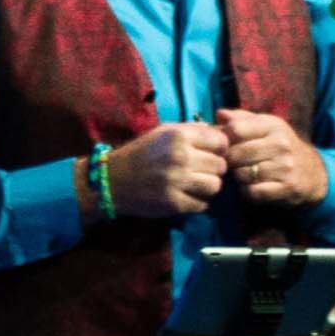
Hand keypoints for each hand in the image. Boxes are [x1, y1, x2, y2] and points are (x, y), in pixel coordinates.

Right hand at [107, 120, 231, 217]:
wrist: (112, 180)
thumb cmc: (140, 153)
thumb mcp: (163, 132)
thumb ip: (192, 130)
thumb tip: (222, 133)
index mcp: (178, 135)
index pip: (220, 141)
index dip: (218, 148)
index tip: (210, 153)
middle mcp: (180, 156)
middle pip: (220, 165)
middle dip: (213, 169)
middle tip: (200, 171)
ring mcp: (177, 181)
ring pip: (215, 186)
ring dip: (207, 187)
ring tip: (194, 185)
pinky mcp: (174, 203)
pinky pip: (202, 205)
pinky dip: (197, 202)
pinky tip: (185, 196)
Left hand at [213, 107, 328, 209]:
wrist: (314, 173)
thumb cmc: (281, 147)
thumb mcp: (266, 127)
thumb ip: (242, 120)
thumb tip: (220, 114)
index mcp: (273, 125)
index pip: (235, 129)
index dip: (225, 140)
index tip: (226, 146)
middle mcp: (281, 144)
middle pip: (236, 154)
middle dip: (230, 161)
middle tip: (233, 165)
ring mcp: (286, 166)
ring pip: (242, 174)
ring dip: (238, 178)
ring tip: (245, 175)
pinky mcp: (287, 187)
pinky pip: (253, 192)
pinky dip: (248, 192)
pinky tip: (253, 187)